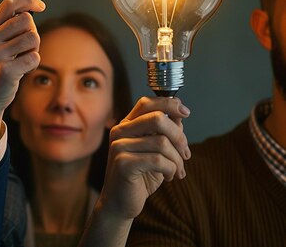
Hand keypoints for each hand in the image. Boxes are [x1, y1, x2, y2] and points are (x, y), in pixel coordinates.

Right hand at [0, 0, 44, 148]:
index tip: (40, 6)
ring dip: (34, 49)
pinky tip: (22, 70)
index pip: (8, 4)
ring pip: (33, 38)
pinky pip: (34, 57)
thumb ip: (6, 28)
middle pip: (26, 20)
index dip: (28, 1)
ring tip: (23, 59)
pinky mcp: (6, 71)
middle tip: (26, 47)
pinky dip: (33, 64)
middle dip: (33, 32)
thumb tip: (30, 10)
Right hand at [98, 97, 190, 219]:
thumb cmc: (140, 176)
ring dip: (177, 159)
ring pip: (162, 142)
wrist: (120, 203)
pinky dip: (171, 169)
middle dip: (179, 137)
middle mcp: (120, 131)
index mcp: (127, 125)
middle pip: (158, 118)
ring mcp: (119, 146)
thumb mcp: (156, 151)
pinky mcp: (123, 163)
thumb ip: (165, 132)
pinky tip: (168, 177)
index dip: (169, 103)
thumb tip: (180, 115)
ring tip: (177, 170)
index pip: (147, 103)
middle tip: (185, 153)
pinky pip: (158, 160)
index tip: (185, 112)